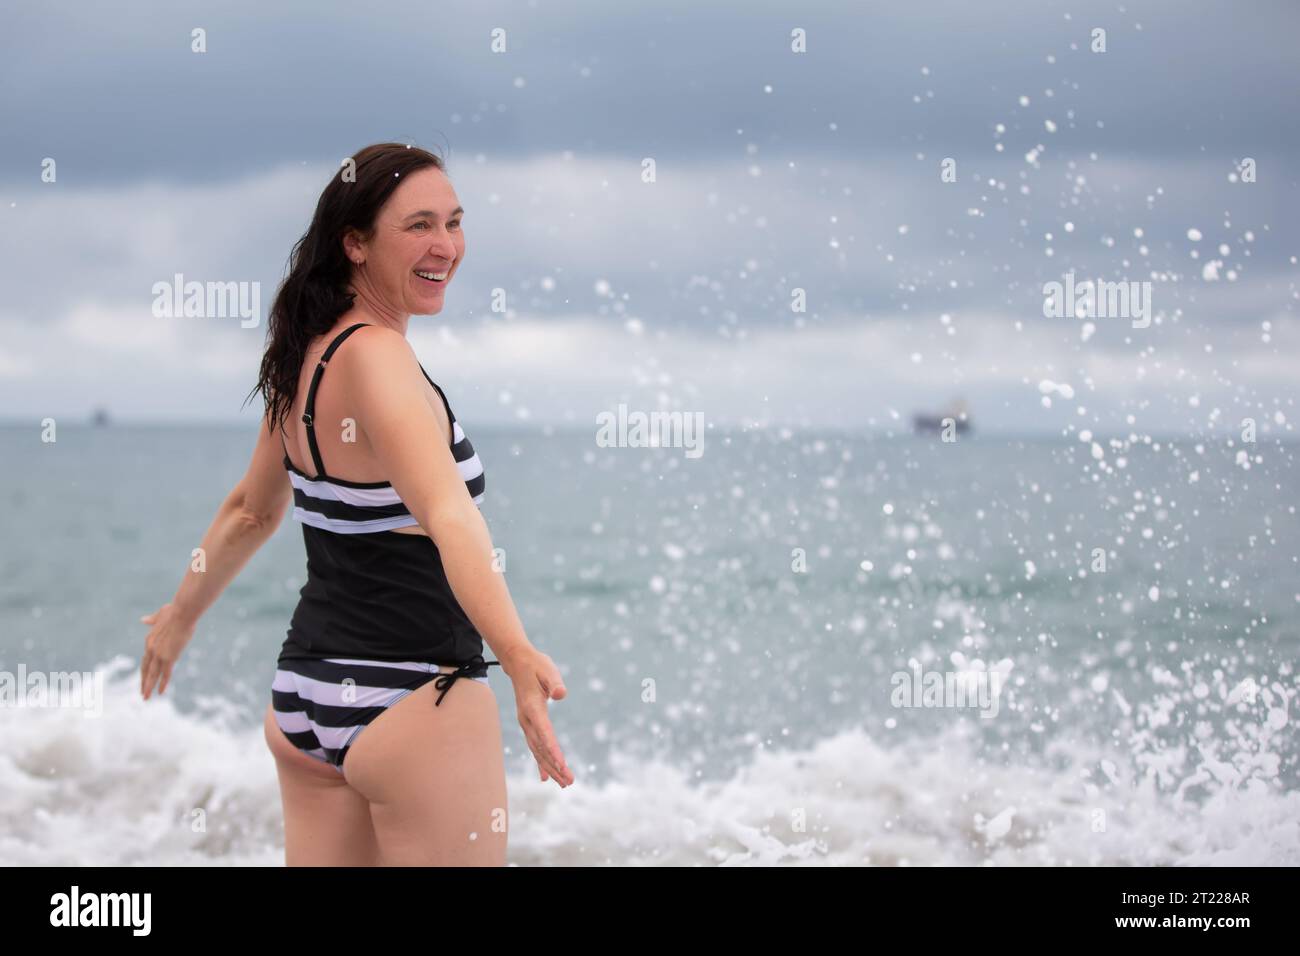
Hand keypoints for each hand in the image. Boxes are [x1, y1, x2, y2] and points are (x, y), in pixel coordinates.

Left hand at [139, 603, 195, 698]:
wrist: (183, 612)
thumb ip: (152, 620)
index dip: (146, 668)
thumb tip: (143, 620)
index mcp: (149, 640)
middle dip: (143, 681)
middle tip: (142, 692)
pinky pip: (165, 674)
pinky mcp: (169, 657)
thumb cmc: (175, 611)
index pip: (146, 658)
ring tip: (145, 697)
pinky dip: (162, 684)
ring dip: (148, 687)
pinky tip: (160, 693)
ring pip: (152, 675)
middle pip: (145, 669)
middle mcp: (151, 649)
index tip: (145, 676)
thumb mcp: (160, 615)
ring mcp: (159, 654)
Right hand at [505, 647, 573, 787]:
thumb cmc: (537, 665)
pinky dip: (541, 762)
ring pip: (538, 751)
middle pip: (541, 747)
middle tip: (568, 781)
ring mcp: (526, 724)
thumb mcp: (548, 669)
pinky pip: (535, 747)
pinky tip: (546, 777)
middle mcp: (527, 720)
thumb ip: (554, 682)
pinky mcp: (529, 725)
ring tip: (564, 783)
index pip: (544, 732)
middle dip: (555, 765)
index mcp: (532, 708)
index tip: (562, 764)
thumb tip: (561, 694)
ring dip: (550, 767)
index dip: (552, 749)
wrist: (519, 663)